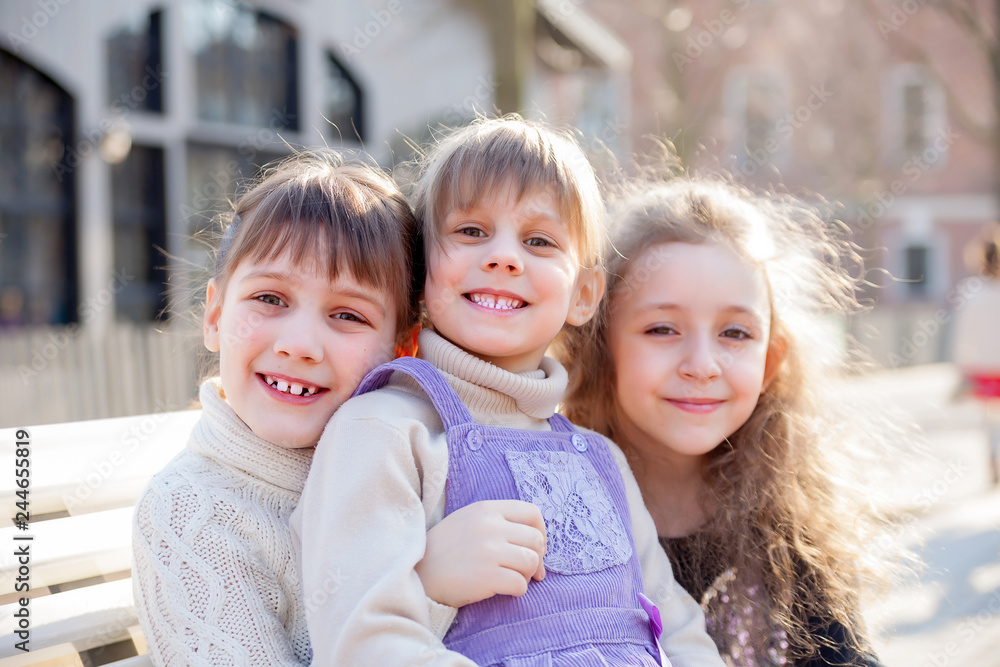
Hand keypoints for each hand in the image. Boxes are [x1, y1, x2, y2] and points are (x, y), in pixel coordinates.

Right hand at [417, 500, 545, 607]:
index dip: (540, 531)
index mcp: (487, 509)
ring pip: (532, 561)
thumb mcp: (470, 520)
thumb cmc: (447, 548)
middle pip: (536, 539)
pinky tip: (503, 590)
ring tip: (513, 578)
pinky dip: (517, 590)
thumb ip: (500, 521)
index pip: (532, 512)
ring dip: (528, 574)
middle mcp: (490, 526)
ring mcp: (489, 551)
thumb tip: (538, 542)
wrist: (417, 572)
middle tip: (527, 569)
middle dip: (537, 557)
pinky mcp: (487, 577)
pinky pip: (521, 585)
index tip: (534, 547)